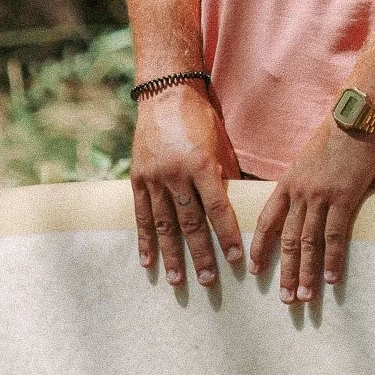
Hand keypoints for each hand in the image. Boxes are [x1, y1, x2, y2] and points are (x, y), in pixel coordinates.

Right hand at [130, 84, 242, 288]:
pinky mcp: (138, 178)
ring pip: (165, 224)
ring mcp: (154, 177)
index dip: (227, 235)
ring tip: (178, 280)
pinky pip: (142, 214)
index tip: (236, 259)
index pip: (217, 208)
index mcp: (201, 164)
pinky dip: (145, 239)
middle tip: (209, 280)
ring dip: (172, 255)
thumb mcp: (219, 145)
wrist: (165, 94)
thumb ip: (222, 177)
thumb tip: (232, 210)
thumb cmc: (200, 119)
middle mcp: (176, 174)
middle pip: (191, 222)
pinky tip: (148, 261)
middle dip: (201, 254)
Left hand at [248, 115, 374, 303]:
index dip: (261, 247)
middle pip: (287, 239)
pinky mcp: (344, 197)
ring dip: (306, 273)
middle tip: (285, 299)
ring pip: (308, 243)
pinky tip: (333, 279)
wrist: (357, 116)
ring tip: (305, 298)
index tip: (256, 270)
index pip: (267, 220)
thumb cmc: (337, 133)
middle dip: (285, 272)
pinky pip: (335, 235)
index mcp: (288, 181)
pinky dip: (333, 260)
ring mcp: (321, 195)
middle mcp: (300, 192)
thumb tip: (305, 201)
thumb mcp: (309, 157)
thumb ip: (304, 181)